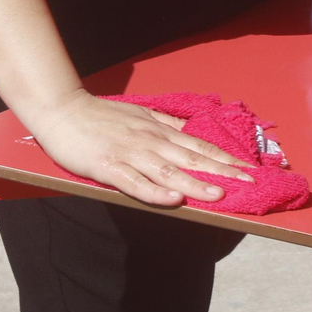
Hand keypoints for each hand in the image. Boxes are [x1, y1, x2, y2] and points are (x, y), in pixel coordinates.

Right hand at [28, 89, 254, 206]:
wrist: (63, 111)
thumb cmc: (102, 115)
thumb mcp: (141, 113)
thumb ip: (166, 124)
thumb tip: (192, 130)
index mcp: (159, 130)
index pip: (199, 145)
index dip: (225, 158)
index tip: (248, 168)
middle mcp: (150, 141)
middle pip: (191, 158)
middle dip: (221, 171)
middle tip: (248, 182)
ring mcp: (130, 154)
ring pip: (168, 172)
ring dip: (195, 184)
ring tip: (219, 194)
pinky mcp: (108, 167)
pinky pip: (135, 183)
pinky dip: (155, 193)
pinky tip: (173, 200)